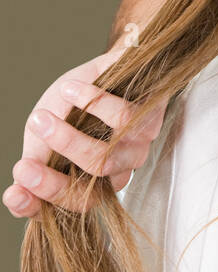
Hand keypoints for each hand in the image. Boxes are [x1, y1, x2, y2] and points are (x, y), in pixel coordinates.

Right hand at [3, 43, 167, 217]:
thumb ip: (38, 159)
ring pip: (105, 158)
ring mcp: (137, 148)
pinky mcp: (149, 119)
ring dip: (67, 141)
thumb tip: (18, 190)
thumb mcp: (48, 130)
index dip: (40, 208)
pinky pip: (122, 118)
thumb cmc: (75, 102)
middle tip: (23, 167)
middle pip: (87, 193)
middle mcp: (118, 171)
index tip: (12, 194)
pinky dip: (91, 102)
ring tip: (40, 119)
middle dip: (50, 182)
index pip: (67, 206)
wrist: (109, 63)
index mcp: (93, 181)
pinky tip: (70, 89)